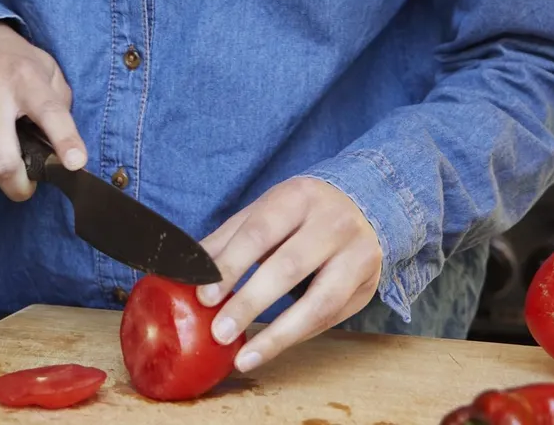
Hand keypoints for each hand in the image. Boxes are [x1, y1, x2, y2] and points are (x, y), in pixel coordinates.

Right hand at [0, 21, 86, 200]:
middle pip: (2, 162)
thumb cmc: (12, 62)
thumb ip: (59, 105)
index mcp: (24, 78)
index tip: (76, 164)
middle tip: (27, 185)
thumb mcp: (46, 70)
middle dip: (19, 186)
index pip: (48, 112)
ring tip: (3, 151)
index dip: (65, 141)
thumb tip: (63, 150)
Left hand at [194, 177, 382, 373]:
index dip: (232, 265)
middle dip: (251, 302)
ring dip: (279, 334)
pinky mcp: (368, 285)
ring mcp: (358, 254)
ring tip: (245, 357)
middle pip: (290, 266)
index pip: (260, 232)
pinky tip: (271, 348)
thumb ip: (228, 240)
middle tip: (220, 332)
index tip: (205, 296)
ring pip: (320, 302)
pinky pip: (331, 318)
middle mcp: (333, 222)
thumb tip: (185, 269)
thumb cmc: (301, 213)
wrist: (364, 204)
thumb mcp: (265, 213)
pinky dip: (297, 336)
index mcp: (299, 196)